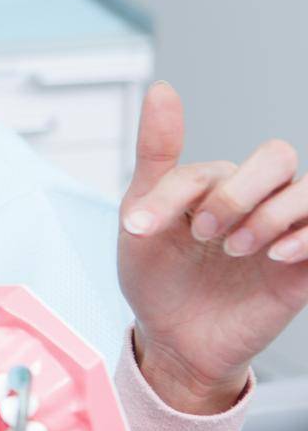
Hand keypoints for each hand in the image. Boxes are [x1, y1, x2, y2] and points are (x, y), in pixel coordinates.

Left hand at [117, 81, 307, 413]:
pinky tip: (274, 254)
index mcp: (216, 184)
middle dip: (238, 191)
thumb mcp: (141, 221)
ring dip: (270, 214)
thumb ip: (155, 156)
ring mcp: (284, 230)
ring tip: (235, 248)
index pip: (208, 168)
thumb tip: (162, 89)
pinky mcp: (305, 265)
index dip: (171, 195)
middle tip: (204, 231)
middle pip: (277, 157)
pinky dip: (307, 234)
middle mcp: (256, 199)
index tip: (138, 228)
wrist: (174, 341)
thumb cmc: (157, 279)